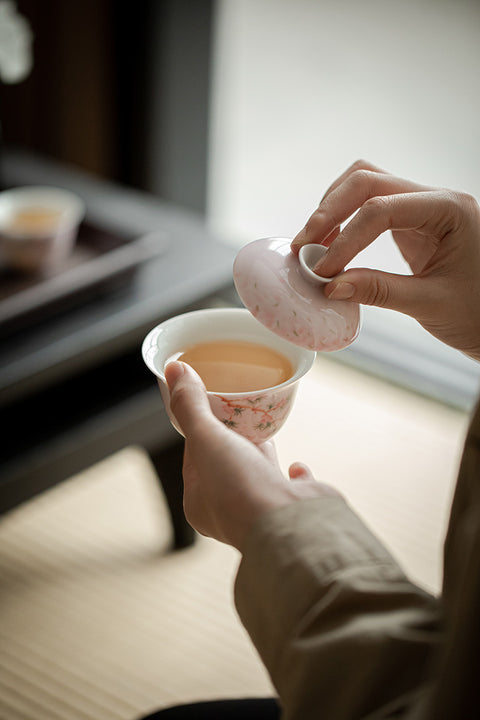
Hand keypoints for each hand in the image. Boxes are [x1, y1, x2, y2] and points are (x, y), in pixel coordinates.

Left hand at [165, 360, 339, 550]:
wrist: (294, 525)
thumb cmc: (242, 489)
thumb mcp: (207, 439)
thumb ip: (191, 405)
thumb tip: (174, 370)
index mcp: (199, 502)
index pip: (193, 457)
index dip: (198, 428)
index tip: (207, 405)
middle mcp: (229, 510)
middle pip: (227, 462)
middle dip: (232, 437)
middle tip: (238, 409)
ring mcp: (263, 510)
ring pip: (258, 473)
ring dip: (260, 453)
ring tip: (264, 426)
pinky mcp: (295, 508)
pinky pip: (291, 486)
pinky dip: (294, 473)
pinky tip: (296, 463)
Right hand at [292, 160, 479, 360]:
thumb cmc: (479, 313)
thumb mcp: (431, 304)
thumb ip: (380, 291)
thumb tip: (330, 286)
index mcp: (450, 210)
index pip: (382, 210)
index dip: (346, 239)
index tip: (324, 271)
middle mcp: (435, 199)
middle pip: (367, 180)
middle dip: (330, 211)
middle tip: (305, 246)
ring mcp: (422, 206)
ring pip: (365, 184)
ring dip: (333, 209)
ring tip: (312, 245)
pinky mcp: (411, 221)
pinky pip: (370, 206)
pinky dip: (344, 220)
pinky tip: (330, 245)